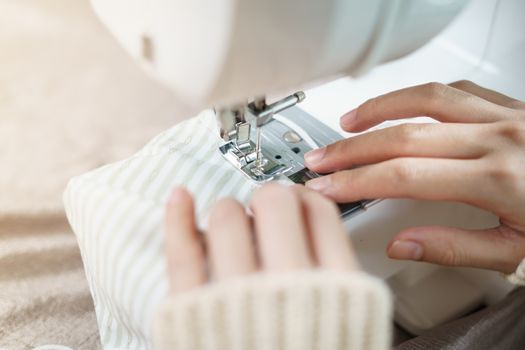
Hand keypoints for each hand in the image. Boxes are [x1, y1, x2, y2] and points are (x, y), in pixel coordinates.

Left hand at [164, 184, 357, 293]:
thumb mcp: (354, 328)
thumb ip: (349, 291)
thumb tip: (335, 246)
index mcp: (334, 293)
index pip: (321, 214)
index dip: (307, 198)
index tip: (299, 198)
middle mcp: (287, 287)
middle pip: (276, 204)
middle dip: (271, 199)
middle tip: (267, 208)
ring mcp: (236, 295)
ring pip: (228, 218)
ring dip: (229, 211)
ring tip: (232, 221)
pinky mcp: (194, 311)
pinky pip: (182, 253)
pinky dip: (178, 217)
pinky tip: (180, 197)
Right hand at [304, 81, 524, 273]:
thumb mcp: (521, 254)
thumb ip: (455, 248)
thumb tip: (403, 245)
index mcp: (498, 178)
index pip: (403, 176)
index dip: (356, 182)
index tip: (326, 187)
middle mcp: (499, 137)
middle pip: (403, 134)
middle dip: (352, 148)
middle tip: (320, 158)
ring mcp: (507, 115)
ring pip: (426, 98)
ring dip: (379, 109)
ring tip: (348, 122)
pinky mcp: (514, 106)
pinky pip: (457, 89)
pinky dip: (420, 95)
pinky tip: (403, 105)